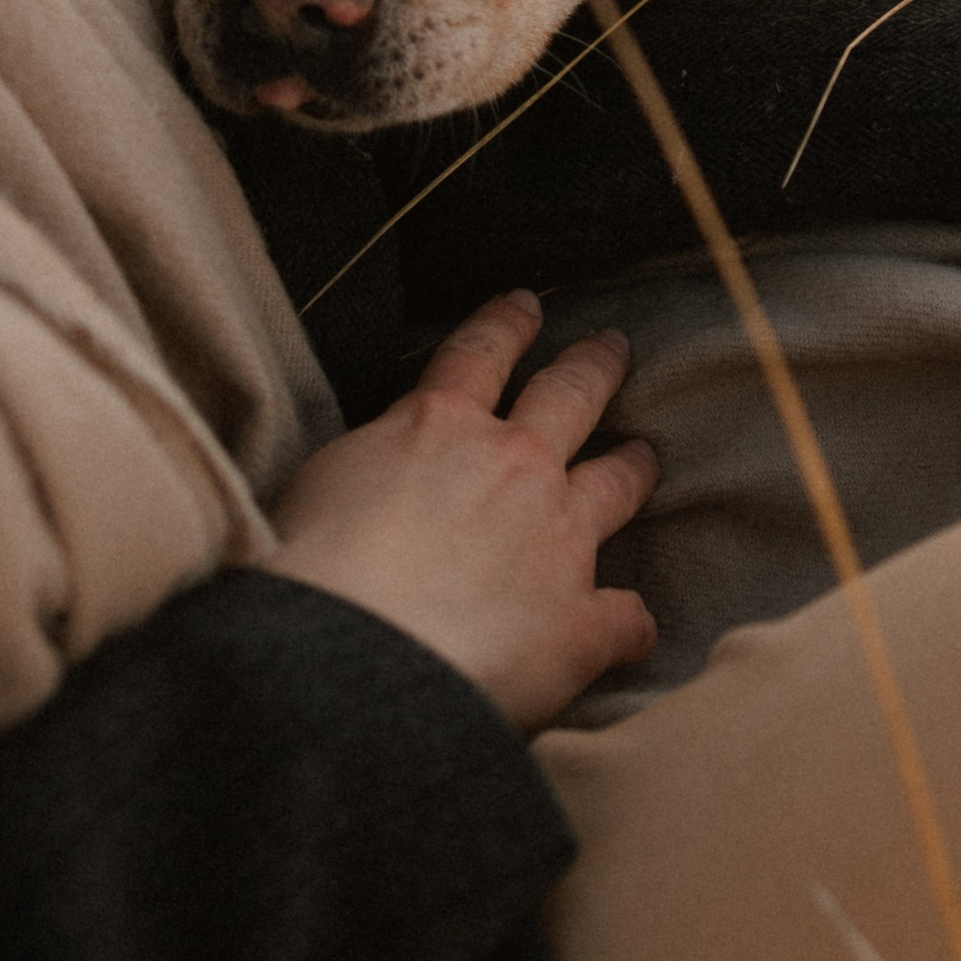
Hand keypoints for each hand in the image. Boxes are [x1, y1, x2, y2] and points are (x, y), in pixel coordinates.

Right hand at [268, 291, 658, 727]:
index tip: (528, 305)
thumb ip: (378, 458)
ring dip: (633, 466)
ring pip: (615, 484)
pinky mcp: (579, 620)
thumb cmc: (314, 566)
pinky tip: (629, 629)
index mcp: (442, 424)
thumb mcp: (327, 476)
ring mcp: (558, 538)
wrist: (351, 655)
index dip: (507, 324)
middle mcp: (515, 466)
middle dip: (593, 368)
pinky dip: (627, 622)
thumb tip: (391, 470)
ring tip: (646, 456)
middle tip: (613, 348)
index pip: (482, 352)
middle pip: (570, 397)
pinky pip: (624, 615)